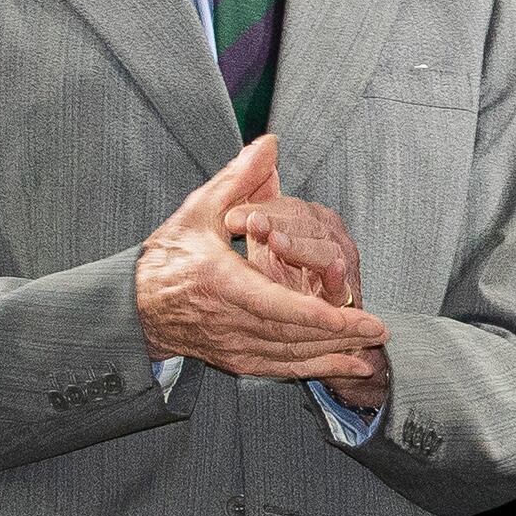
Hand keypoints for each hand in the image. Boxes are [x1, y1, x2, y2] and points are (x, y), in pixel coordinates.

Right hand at [133, 139, 392, 389]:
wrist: (136, 305)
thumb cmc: (170, 255)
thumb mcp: (200, 211)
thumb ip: (239, 178)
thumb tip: (270, 145)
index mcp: (221, 282)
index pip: (276, 305)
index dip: (317, 315)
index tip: (353, 317)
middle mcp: (227, 320)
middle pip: (291, 335)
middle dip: (339, 335)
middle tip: (379, 329)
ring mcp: (231, 344)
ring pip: (288, 356)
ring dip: (331, 355)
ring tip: (370, 350)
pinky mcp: (234, 359)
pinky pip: (278, 369)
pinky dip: (313, 370)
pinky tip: (343, 366)